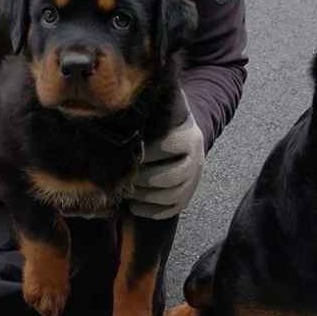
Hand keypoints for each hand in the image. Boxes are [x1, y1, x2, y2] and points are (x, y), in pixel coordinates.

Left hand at [129, 97, 204, 219]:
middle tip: (123, 177)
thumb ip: (147, 110)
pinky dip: (151, 212)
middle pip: (170, 176)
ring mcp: (194, 180)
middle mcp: (197, 160)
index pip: (169, 147)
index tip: (129, 153)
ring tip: (126, 191)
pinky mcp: (188, 197)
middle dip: (142, 179)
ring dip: (145, 196)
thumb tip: (119, 103)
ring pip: (171, 195)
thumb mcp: (159, 113)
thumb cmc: (162, 124)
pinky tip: (134, 207)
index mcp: (189, 136)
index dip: (147, 152)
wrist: (182, 137)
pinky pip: (172, 210)